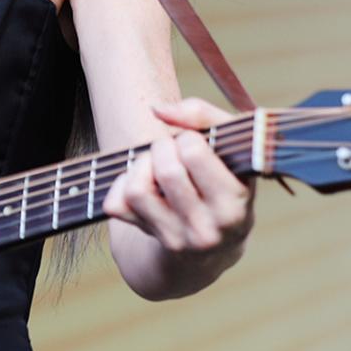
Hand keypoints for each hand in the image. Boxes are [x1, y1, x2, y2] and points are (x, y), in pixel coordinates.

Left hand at [104, 97, 253, 262]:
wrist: (216, 239)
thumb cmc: (225, 177)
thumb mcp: (231, 145)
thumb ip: (201, 115)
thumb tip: (158, 110)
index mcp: (234, 208)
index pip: (194, 154)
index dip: (189, 138)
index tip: (195, 143)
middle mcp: (207, 231)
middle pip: (166, 170)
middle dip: (164, 147)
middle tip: (172, 149)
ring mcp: (175, 239)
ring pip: (137, 190)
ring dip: (141, 165)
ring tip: (156, 164)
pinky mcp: (147, 237)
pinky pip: (115, 204)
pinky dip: (121, 184)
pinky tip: (143, 182)